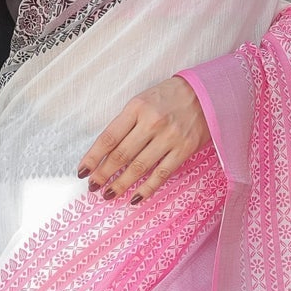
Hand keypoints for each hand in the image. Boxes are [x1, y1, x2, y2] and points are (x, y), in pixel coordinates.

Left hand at [78, 78, 208, 203]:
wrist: (207, 93)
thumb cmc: (170, 97)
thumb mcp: (144, 100)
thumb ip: (127, 122)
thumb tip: (106, 152)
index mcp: (137, 108)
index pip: (109, 137)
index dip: (93, 157)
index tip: (82, 171)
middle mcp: (152, 122)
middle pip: (121, 154)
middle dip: (103, 174)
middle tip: (92, 187)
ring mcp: (169, 137)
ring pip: (139, 167)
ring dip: (121, 184)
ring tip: (108, 195)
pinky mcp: (184, 149)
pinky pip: (162, 174)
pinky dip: (147, 188)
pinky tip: (135, 198)